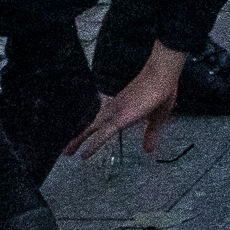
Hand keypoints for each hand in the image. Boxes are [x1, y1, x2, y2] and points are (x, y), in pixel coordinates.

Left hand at [63, 42, 187, 158]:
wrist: (162, 75)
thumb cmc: (162, 91)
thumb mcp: (157, 119)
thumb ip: (151, 134)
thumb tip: (148, 150)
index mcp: (121, 108)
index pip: (102, 120)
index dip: (91, 129)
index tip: (82, 137)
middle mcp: (114, 109)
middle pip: (91, 125)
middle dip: (78, 137)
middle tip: (67, 150)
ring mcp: (115, 113)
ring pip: (92, 129)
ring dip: (79, 141)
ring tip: (67, 152)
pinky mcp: (120, 118)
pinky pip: (102, 135)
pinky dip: (92, 145)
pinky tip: (85, 154)